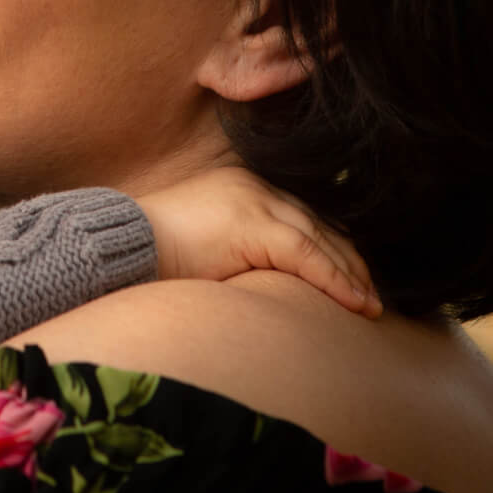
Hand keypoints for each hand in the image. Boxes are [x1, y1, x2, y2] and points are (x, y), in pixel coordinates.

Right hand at [138, 167, 381, 316]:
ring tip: (370, 306)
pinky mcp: (251, 221)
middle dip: (349, 262)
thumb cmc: (153, 254)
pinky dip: (335, 279)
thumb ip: (243, 253)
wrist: (121, 243)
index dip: (331, 250)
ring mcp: (252, 199)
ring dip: (350, 274)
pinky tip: (355, 302)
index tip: (353, 280)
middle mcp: (252, 187)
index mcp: (241, 189)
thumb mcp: (210, 249)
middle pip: (318, 224)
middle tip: (372, 296)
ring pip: (319, 237)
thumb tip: (272, 282)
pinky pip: (307, 253)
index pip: (301, 218)